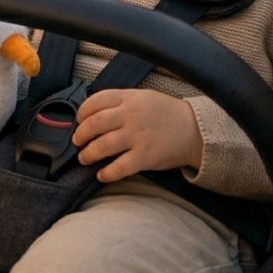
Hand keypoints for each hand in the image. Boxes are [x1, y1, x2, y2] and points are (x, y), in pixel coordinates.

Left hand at [71, 89, 203, 182]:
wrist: (195, 129)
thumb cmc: (166, 113)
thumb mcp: (143, 97)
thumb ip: (120, 102)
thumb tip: (93, 114)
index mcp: (129, 98)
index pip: (96, 101)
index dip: (82, 112)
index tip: (78, 121)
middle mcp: (131, 115)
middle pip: (95, 124)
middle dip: (81, 134)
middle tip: (77, 142)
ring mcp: (138, 136)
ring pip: (103, 145)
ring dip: (89, 154)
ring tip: (84, 158)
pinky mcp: (145, 156)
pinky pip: (120, 167)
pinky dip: (107, 173)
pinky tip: (101, 175)